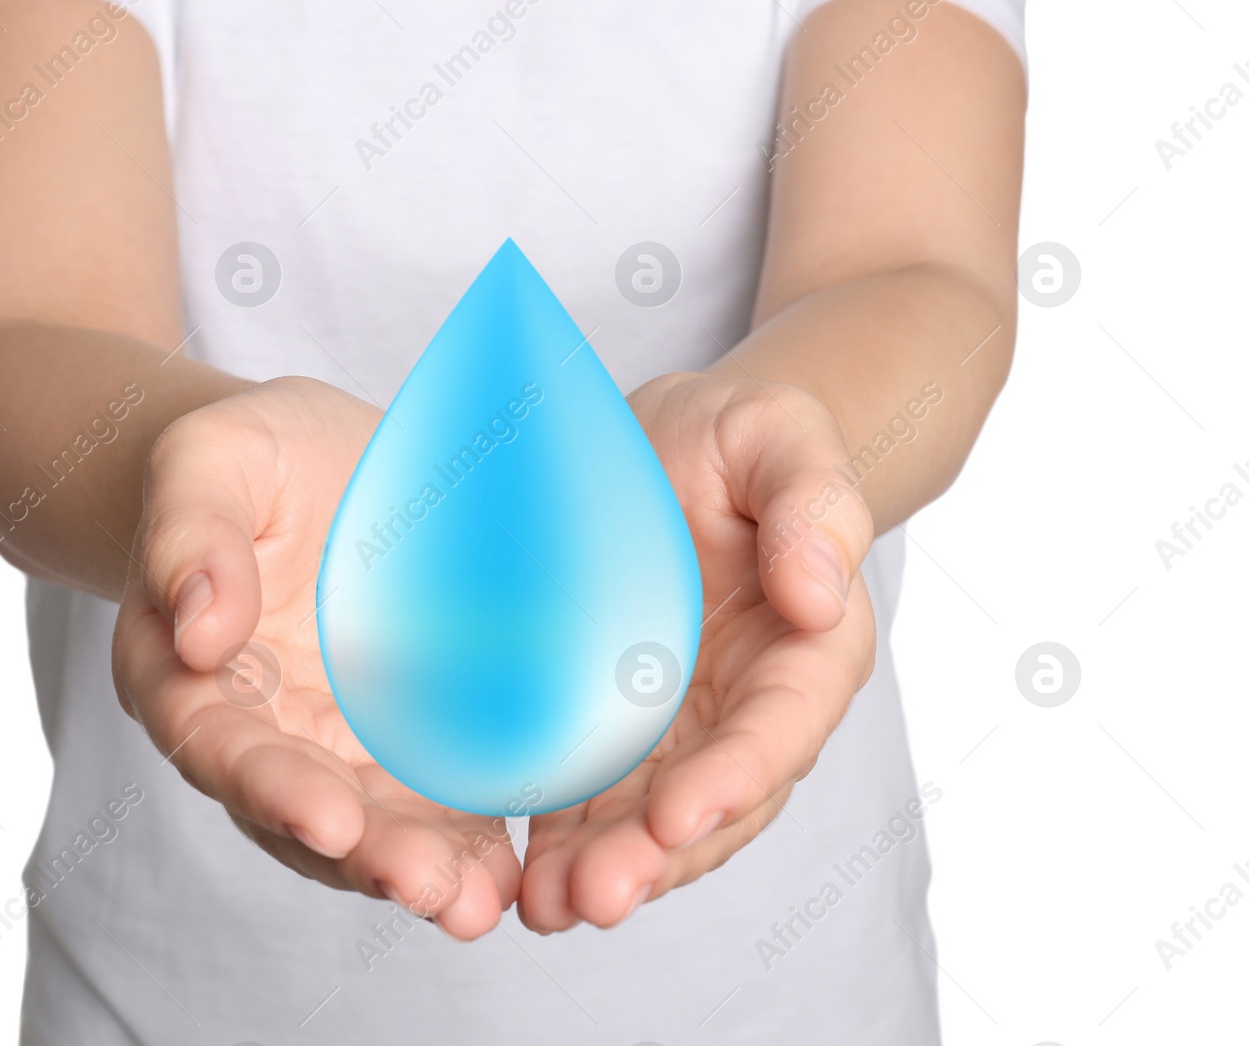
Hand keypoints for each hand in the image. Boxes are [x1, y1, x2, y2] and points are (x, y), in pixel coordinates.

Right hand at [112, 377, 520, 937]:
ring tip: (483, 903)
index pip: (222, 748)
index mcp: (190, 677)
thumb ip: (191, 535)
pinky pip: (437, 796)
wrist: (313, 462)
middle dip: (369, 857)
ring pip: (375, 826)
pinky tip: (517, 866)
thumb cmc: (246, 460)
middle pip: (304, 814)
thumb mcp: (209, 462)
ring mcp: (338, 743)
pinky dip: (472, 837)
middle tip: (435, 893)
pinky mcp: (407, 737)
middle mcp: (262, 732)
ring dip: (427, 871)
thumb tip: (200, 631)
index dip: (272, 790)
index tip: (328, 821)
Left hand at [518, 373, 875, 932]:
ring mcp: (682, 730)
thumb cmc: (737, 439)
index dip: (736, 777)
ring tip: (548, 908)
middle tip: (597, 896)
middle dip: (659, 856)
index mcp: (806, 647)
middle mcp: (747, 707)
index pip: (781, 726)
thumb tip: (823, 595)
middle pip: (715, 800)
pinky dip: (563, 842)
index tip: (681, 818)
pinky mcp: (618, 731)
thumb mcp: (779, 435)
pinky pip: (596, 797)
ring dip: (607, 869)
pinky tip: (520, 880)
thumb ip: (814, 504)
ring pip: (652, 820)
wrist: (675, 450)